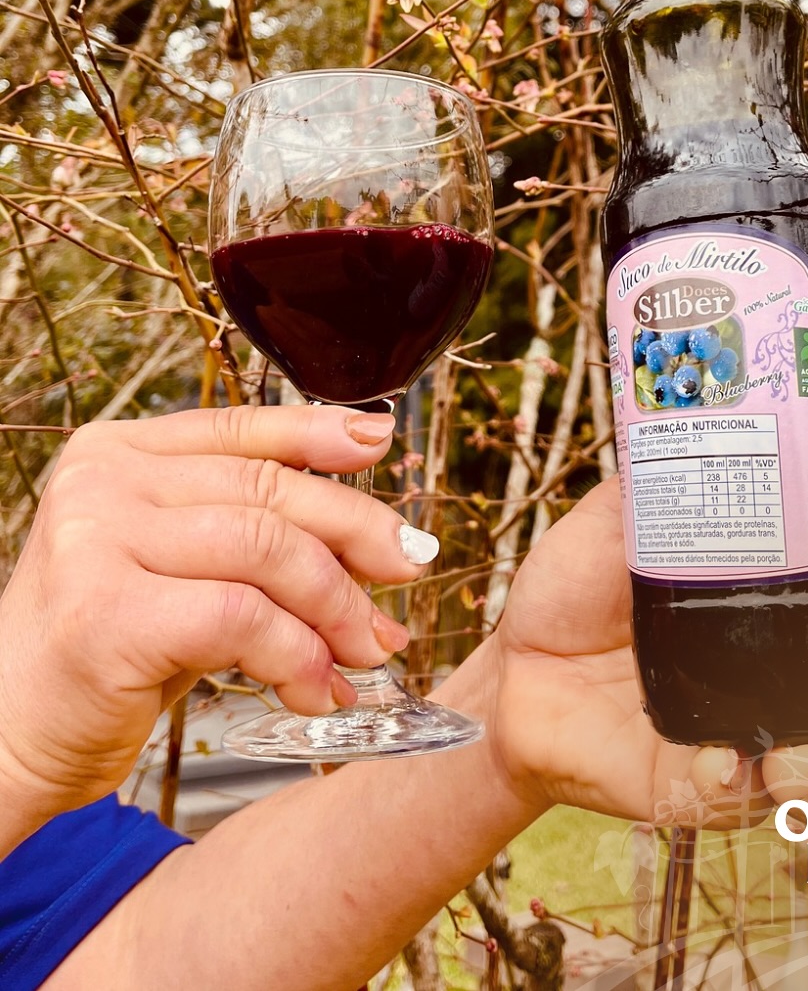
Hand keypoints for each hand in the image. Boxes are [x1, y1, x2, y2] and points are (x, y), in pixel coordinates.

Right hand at [0, 405, 428, 844]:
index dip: (320, 433)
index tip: (383, 444)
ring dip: (335, 608)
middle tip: (406, 574)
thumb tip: (384, 541)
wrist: (8, 741)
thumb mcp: (185, 573)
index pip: (242, 427)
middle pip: (269, 489)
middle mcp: (102, 480)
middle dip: (355, 535)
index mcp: (118, 452)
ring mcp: (96, 539)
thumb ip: (258, 540)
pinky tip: (316, 692)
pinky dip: (298, 656)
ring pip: (267, 550)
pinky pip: (241, 618)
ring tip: (366, 653)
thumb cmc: (108, 657)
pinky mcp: (105, 610)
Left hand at [489, 477, 807, 826]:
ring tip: (799, 761)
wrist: (510, 673)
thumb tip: (714, 426)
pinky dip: (738, 787)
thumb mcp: (615, 521)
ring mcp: (744, 736)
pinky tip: (713, 764)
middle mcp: (776, 675)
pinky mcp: (698, 789)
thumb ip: (663, 481)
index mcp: (770, 603)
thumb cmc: (571, 591)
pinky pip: (740, 801)